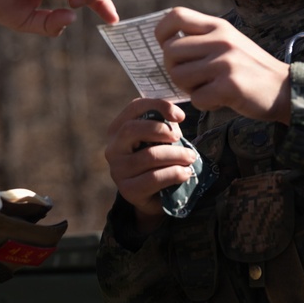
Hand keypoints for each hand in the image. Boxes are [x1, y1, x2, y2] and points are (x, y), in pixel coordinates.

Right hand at [103, 98, 198, 233]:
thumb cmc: (159, 159)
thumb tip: (176, 117)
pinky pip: (153, 178)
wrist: (155, 195)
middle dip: (162, 130)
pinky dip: (174, 174)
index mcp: (118, 128)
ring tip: (190, 158)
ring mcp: (117, 170)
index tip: (181, 116)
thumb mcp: (161, 138)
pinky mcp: (127, 190)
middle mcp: (113, 148)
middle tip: (180, 138)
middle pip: (132, 129)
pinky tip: (185, 173)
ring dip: (176, 155)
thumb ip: (164, 123)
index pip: (135, 107)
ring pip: (149, 155)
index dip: (159, 106)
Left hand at [156, 7, 291, 123]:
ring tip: (208, 88)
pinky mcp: (230, 86)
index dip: (162, 32)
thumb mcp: (229, 42)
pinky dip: (205, 104)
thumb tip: (165, 45)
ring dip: (189, 88)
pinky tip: (220, 100)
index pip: (176, 15)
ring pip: (179, 76)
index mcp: (218, 26)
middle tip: (192, 79)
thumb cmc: (251, 69)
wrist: (286, 89)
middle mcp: (221, 40)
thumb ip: (203, 39)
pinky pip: (197, 98)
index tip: (167, 47)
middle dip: (174, 69)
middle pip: (170, 52)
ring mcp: (225, 62)